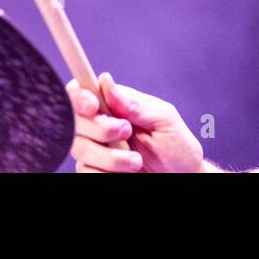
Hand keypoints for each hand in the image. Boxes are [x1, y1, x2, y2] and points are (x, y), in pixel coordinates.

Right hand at [67, 72, 204, 172]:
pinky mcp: (96, 170)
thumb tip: (105, 80)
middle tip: (126, 131)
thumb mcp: (163, 120)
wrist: (183, 178)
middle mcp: (101, 125)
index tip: (93, 106)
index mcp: (116, 104)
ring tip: (136, 161)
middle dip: (99, 127)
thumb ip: (134, 104)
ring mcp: (96, 149)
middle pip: (75, 120)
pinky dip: (104, 173)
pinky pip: (85, 171)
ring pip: (80, 148)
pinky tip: (125, 173)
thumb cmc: (177, 145)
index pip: (83, 91)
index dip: (79, 96)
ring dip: (109, 156)